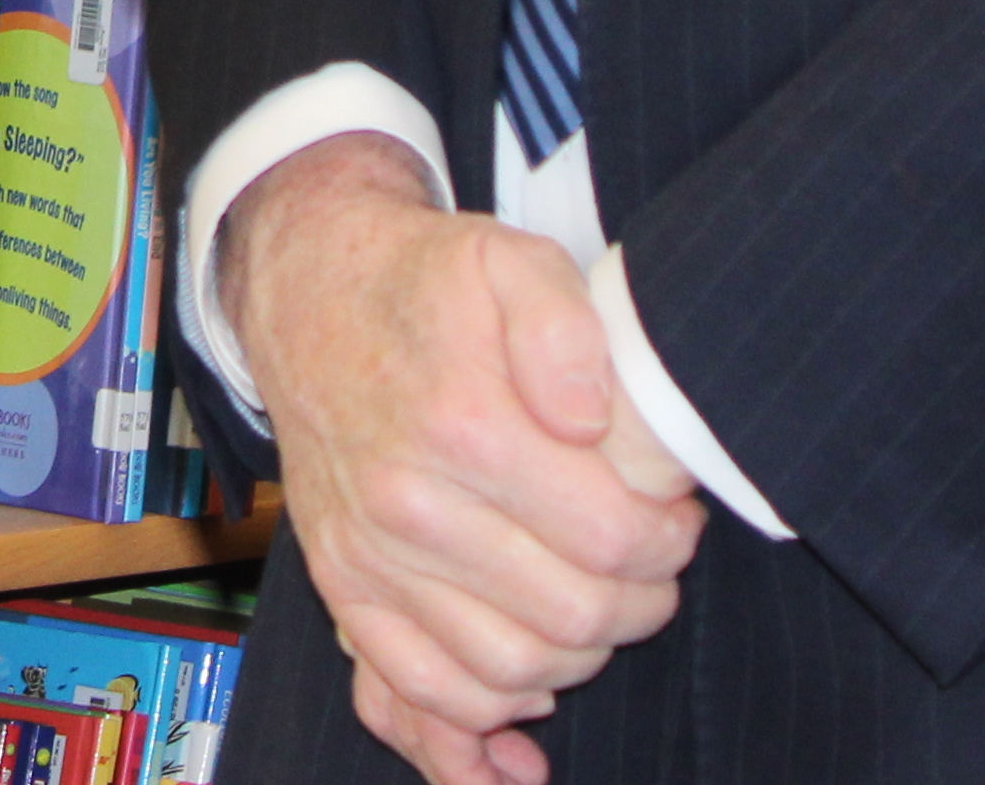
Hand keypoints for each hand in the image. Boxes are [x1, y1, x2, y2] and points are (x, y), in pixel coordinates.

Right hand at [226, 138, 703, 778]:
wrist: (310, 298)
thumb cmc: (424, 285)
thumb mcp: (508, 260)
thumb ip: (564, 327)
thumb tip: (589, 420)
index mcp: (462, 426)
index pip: (611, 539)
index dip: (667, 541)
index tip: (674, 516)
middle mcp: (409, 506)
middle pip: (572, 618)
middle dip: (640, 603)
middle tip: (650, 566)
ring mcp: (370, 558)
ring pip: (509, 672)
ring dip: (578, 659)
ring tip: (597, 606)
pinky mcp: (343, 589)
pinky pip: (416, 693)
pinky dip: (477, 725)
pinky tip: (526, 706)